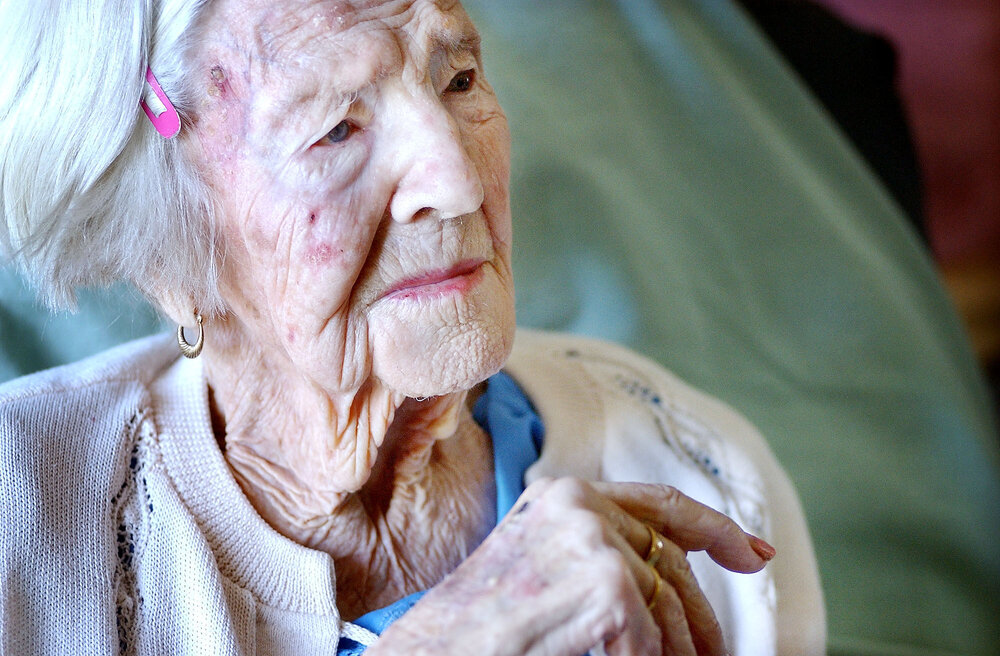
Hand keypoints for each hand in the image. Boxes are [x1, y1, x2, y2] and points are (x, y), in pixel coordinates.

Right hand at [369, 478, 773, 655]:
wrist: (431, 653)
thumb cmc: (477, 627)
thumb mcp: (542, 569)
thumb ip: (600, 555)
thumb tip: (671, 582)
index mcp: (565, 496)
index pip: (660, 504)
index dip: (716, 529)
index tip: (754, 555)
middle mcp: (583, 507)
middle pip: (673, 563)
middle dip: (701, 617)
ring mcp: (597, 543)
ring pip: (672, 608)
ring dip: (681, 651)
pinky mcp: (608, 589)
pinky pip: (654, 642)